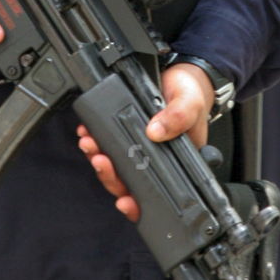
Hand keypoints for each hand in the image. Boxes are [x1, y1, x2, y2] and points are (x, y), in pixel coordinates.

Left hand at [76, 62, 213, 222]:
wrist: (180, 75)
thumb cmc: (191, 95)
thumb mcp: (191, 103)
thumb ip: (178, 117)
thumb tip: (155, 132)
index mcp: (175, 165)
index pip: (156, 194)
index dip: (138, 204)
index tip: (125, 202)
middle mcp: (154, 162)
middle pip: (128, 184)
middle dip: (110, 177)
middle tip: (101, 162)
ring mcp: (138, 150)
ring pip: (114, 167)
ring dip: (99, 159)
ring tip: (90, 145)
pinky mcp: (125, 134)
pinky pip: (107, 145)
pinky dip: (96, 141)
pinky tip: (88, 133)